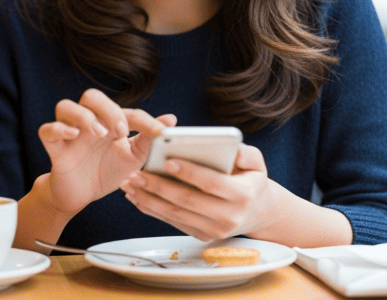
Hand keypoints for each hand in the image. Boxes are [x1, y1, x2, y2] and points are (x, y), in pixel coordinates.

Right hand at [37, 88, 175, 214]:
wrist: (81, 195)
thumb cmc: (106, 171)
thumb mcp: (133, 158)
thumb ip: (149, 139)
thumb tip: (171, 119)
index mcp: (110, 122)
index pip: (128, 111)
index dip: (147, 120)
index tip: (162, 132)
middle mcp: (89, 122)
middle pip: (91, 96)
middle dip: (108, 109)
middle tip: (121, 131)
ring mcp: (69, 134)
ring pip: (64, 106)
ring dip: (83, 116)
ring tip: (99, 133)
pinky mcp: (55, 148)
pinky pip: (47, 130)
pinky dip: (58, 128)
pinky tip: (73, 136)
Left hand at [119, 144, 279, 240]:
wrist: (256, 212)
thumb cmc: (250, 179)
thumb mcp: (256, 162)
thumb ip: (245, 153)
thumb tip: (230, 150)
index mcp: (243, 195)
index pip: (212, 183)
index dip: (189, 173)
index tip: (167, 161)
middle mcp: (229, 216)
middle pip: (188, 201)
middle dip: (159, 186)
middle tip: (137, 173)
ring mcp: (215, 230)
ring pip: (176, 214)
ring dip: (149, 199)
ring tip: (130, 184)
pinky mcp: (202, 236)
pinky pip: (173, 222)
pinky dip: (152, 210)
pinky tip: (137, 197)